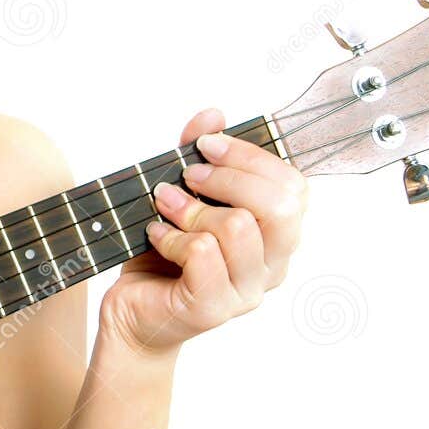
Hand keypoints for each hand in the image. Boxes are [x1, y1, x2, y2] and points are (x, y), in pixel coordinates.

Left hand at [98, 107, 308, 359]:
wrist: (134, 313)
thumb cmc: (164, 256)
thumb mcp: (183, 196)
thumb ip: (200, 156)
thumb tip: (213, 115)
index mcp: (277, 237)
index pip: (294, 187)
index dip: (251, 156)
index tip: (207, 144)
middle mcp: (272, 266)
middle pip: (281, 206)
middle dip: (229, 177)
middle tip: (189, 175)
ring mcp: (246, 291)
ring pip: (239, 227)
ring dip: (192, 207)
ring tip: (165, 207)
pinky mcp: (213, 307)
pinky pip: (203, 253)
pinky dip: (172, 236)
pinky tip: (157, 235)